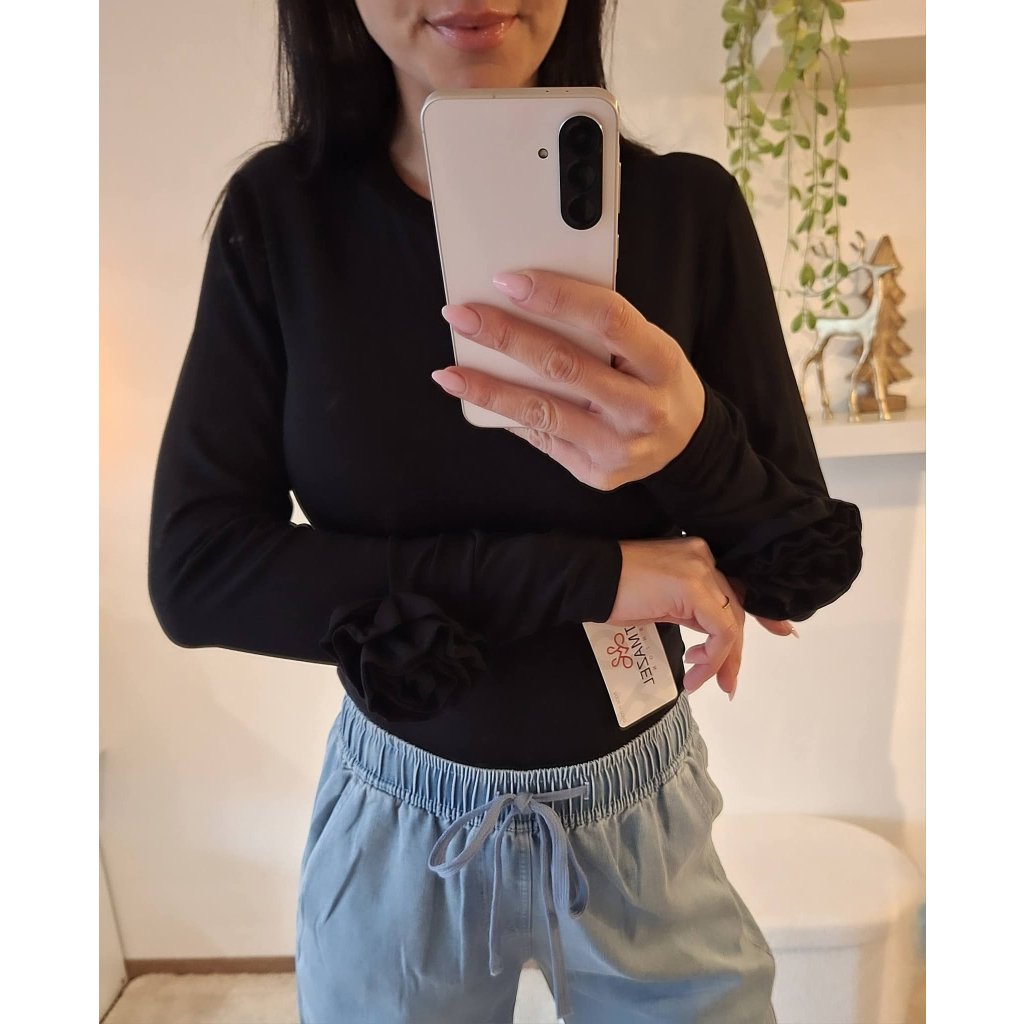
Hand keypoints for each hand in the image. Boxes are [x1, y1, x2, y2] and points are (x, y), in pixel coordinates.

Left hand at [431, 268, 706, 490]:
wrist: (688, 445)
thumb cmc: (656, 380)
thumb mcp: (650, 346)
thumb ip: (604, 329)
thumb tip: (528, 303)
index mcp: (662, 363)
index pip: (606, 319)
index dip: (555, 296)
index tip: (507, 281)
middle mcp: (643, 408)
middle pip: (563, 366)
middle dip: (505, 337)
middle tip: (461, 317)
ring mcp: (620, 446)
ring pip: (542, 411)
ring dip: (489, 389)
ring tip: (449, 372)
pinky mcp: (598, 473)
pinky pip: (543, 440)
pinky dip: (508, 417)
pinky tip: (478, 400)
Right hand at [605, 538, 796, 699]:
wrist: (588, 579)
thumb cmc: (614, 592)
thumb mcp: (661, 601)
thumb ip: (690, 609)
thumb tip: (710, 638)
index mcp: (698, 556)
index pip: (737, 587)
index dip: (763, 614)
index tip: (783, 632)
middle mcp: (706, 557)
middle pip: (737, 608)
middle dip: (736, 652)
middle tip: (728, 684)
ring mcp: (702, 569)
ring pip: (732, 623)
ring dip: (722, 660)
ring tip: (703, 682)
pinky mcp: (695, 588)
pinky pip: (720, 631)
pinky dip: (713, 657)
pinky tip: (694, 670)